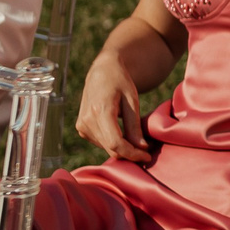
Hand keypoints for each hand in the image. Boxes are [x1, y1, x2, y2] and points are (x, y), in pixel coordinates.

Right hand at [76, 50, 152, 164]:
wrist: (102, 72)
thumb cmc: (120, 82)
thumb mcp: (132, 100)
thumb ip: (134, 125)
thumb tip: (142, 148)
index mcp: (100, 111)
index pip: (115, 143)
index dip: (132, 153)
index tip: (147, 156)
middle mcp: (87, 120)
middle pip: (111, 148)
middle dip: (130, 153)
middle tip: (147, 151)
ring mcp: (82, 125)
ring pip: (106, 148)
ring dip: (122, 148)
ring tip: (136, 138)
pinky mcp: (81, 128)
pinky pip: (101, 143)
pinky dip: (113, 143)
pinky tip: (123, 133)